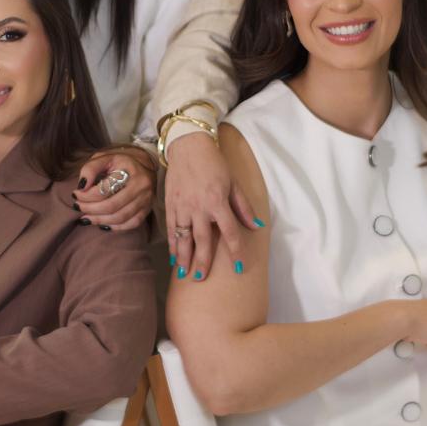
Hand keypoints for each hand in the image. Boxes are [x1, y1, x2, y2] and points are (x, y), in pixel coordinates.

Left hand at [72, 147, 157, 230]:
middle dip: (90, 209)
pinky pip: (131, 224)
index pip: (104, 189)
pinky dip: (114, 227)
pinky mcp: (147, 209)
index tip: (76, 195)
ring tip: (86, 218)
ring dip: (99, 220)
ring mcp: (146, 199)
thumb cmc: (120, 162)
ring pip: (120, 217)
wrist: (145, 164)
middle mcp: (141, 185)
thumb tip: (81, 187)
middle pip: (112, 206)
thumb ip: (91, 168)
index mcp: (129, 170)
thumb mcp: (104, 157)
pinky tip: (102, 224)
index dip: (86, 195)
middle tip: (78, 207)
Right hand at [165, 131, 261, 280]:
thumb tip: (256, 226)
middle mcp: (199, 208)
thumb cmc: (215, 164)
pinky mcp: (170, 204)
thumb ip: (243, 207)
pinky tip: (173, 256)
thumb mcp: (234, 183)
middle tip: (201, 278)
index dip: (235, 250)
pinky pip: (171, 228)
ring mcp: (182, 207)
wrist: (189, 147)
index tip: (239, 266)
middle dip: (202, 261)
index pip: (230, 232)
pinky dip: (172, 243)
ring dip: (184, 257)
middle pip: (202, 240)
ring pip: (183, 237)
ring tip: (184, 273)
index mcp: (218, 202)